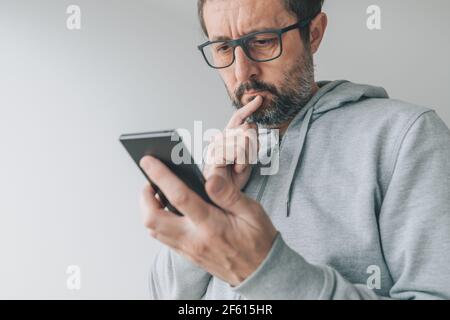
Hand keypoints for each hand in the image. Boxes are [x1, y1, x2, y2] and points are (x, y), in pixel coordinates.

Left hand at [139, 155, 277, 285]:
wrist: (260, 271)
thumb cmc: (257, 239)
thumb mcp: (252, 212)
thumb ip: (229, 194)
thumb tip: (210, 178)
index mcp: (211, 225)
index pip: (179, 197)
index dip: (160, 176)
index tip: (149, 162)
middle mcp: (194, 239)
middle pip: (153, 218)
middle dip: (144, 197)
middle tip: (150, 183)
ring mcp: (188, 249)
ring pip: (153, 230)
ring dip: (148, 210)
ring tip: (158, 195)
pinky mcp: (187, 255)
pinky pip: (163, 239)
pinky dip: (158, 222)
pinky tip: (168, 212)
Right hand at [203, 96, 262, 189]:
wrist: (223, 196)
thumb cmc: (233, 178)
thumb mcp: (246, 156)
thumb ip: (249, 140)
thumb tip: (253, 123)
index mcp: (226, 137)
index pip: (238, 118)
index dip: (249, 108)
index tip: (260, 100)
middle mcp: (219, 138)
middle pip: (248, 129)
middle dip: (253, 146)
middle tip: (244, 162)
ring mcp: (216, 146)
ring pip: (245, 139)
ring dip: (247, 157)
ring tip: (239, 167)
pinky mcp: (215, 156)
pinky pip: (238, 150)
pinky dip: (242, 161)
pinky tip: (237, 168)